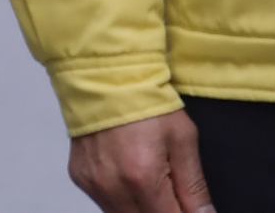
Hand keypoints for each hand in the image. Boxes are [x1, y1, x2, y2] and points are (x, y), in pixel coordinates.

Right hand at [67, 110, 214, 212]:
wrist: (104, 75)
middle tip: (173, 195)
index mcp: (142, 178)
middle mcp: (112, 187)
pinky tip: (130, 175)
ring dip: (144, 207)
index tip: (191, 207)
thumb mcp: (183, 140)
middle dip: (164, 211)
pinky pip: (106, 202)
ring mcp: (93, 184)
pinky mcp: (80, 178)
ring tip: (152, 180)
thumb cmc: (145, 101)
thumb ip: (194, 187)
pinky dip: (123, 198)